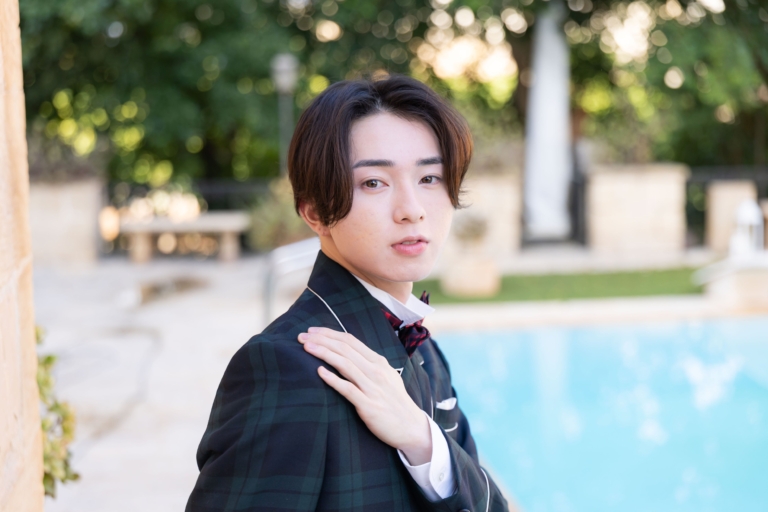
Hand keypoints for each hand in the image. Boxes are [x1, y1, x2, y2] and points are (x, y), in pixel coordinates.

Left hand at [298, 326, 431, 465]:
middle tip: (301, 337)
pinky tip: (319, 372)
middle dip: (321, 340)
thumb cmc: (394, 402)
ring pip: (345, 364)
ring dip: (323, 353)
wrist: (411, 427)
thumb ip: (368, 365)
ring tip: (306, 348)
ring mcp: (373, 388)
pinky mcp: (369, 406)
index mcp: (379, 362)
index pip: (351, 341)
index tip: (312, 331)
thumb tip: (347, 354)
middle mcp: (376, 371)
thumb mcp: (386, 377)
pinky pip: (348, 389)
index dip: (329, 334)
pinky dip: (333, 379)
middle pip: (345, 349)